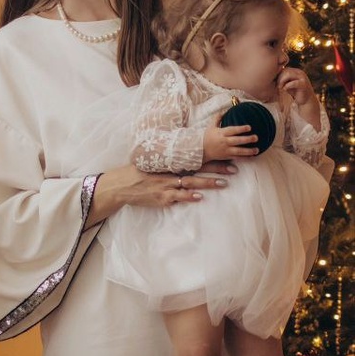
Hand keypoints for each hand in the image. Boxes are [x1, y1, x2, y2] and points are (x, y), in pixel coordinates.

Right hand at [91, 163, 228, 222]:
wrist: (122, 185)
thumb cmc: (138, 175)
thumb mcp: (154, 165)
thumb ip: (170, 166)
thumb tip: (185, 164)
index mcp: (170, 165)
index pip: (196, 160)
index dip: (212, 160)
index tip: (227, 158)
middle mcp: (171, 173)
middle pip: (198, 171)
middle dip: (216, 170)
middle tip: (233, 170)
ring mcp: (167, 185)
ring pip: (190, 183)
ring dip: (207, 183)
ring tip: (222, 183)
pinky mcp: (161, 197)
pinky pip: (177, 196)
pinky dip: (188, 196)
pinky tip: (198, 197)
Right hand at [203, 118, 258, 162]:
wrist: (201, 150)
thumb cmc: (207, 137)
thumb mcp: (211, 126)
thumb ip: (218, 118)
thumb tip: (224, 110)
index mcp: (221, 133)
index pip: (232, 130)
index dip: (241, 129)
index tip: (249, 127)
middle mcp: (224, 142)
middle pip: (237, 141)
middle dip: (247, 139)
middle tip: (256, 137)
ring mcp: (226, 150)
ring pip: (238, 151)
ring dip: (248, 151)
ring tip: (257, 150)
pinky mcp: (226, 156)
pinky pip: (236, 158)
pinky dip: (244, 157)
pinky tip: (251, 156)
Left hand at [278, 66, 321, 129]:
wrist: (305, 100)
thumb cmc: (295, 92)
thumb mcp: (286, 84)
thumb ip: (281, 79)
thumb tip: (270, 77)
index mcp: (294, 71)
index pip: (283, 69)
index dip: (277, 75)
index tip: (274, 83)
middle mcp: (299, 72)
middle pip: (285, 70)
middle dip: (279, 78)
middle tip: (277, 86)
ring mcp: (302, 77)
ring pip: (289, 74)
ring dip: (282, 81)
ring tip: (280, 87)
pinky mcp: (304, 84)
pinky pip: (295, 82)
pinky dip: (288, 86)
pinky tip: (285, 89)